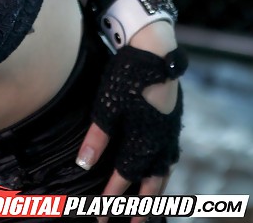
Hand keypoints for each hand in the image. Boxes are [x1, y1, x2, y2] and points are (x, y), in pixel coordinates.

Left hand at [76, 32, 186, 222]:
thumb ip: (96, 139)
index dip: (111, 198)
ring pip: (164, 169)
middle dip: (142, 205)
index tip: (101, 216)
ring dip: (156, 188)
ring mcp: (169, 131)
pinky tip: (161, 165)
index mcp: (143, 143)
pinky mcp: (172, 119)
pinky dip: (164, 166)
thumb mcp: (106, 108)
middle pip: (151, 182)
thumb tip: (84, 165)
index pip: (125, 178)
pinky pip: (170, 153)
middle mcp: (160, 143)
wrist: (155, 51)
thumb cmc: (127, 78)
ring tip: (150, 204)